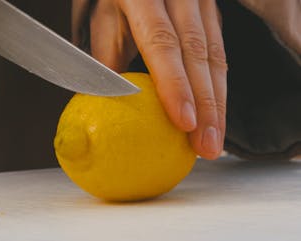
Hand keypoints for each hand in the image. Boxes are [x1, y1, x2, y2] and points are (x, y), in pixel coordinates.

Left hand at [89, 0, 226, 159]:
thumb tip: (109, 107)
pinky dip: (219, 87)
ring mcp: (201, 2)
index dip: (175, 85)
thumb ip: (108, 60)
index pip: (162, 42)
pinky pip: (220, 52)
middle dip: (205, 105)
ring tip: (213, 139)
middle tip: (205, 145)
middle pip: (198, 53)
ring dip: (217, 102)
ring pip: (216, 55)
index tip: (183, 121)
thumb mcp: (103, 21)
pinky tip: (216, 114)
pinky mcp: (213, 12)